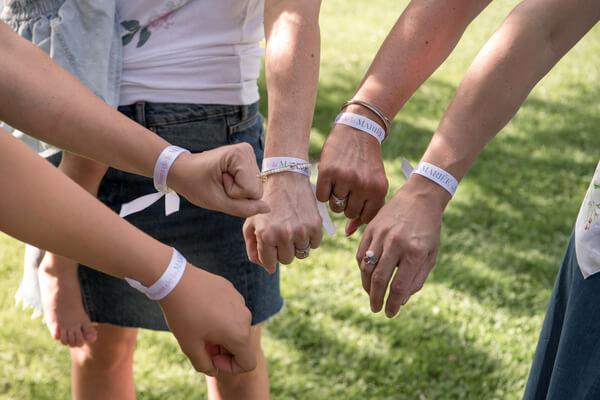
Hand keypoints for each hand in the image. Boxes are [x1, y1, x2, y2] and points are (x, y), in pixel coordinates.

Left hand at [159, 265, 254, 374]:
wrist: (176, 280)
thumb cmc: (183, 315)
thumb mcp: (190, 346)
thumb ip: (204, 365)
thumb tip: (213, 369)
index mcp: (238, 335)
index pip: (248, 363)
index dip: (230, 367)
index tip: (211, 357)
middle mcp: (245, 318)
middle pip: (241, 344)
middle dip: (224, 349)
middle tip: (201, 342)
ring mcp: (240, 302)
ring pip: (236, 326)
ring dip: (222, 332)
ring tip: (200, 326)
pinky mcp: (232, 291)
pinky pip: (232, 310)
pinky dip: (221, 316)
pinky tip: (201, 310)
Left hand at [168, 143, 269, 217]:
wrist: (182, 170)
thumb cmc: (194, 184)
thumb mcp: (216, 201)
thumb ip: (243, 208)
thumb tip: (267, 208)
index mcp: (240, 154)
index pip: (253, 191)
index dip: (234, 194)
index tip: (217, 182)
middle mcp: (248, 151)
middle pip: (256, 190)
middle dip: (237, 193)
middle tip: (218, 183)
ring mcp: (249, 155)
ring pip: (255, 189)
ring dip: (237, 191)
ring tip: (220, 181)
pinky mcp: (247, 161)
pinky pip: (251, 185)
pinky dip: (238, 188)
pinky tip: (225, 179)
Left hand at [243, 172, 322, 272]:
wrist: (286, 179)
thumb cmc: (266, 203)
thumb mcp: (251, 222)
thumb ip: (253, 248)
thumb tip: (268, 269)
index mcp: (266, 234)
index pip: (270, 263)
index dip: (270, 257)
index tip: (271, 246)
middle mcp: (283, 234)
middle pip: (287, 260)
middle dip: (283, 250)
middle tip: (281, 234)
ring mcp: (301, 230)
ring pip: (302, 253)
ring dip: (297, 244)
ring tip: (292, 227)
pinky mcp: (315, 225)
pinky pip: (314, 244)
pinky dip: (309, 238)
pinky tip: (302, 223)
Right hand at [316, 114, 387, 235]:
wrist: (358, 130)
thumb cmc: (367, 162)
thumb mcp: (374, 184)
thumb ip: (366, 209)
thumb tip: (349, 233)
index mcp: (378, 190)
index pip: (364, 218)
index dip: (358, 210)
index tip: (357, 198)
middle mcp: (363, 185)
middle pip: (348, 213)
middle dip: (346, 203)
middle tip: (348, 187)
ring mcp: (345, 178)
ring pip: (335, 207)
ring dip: (335, 197)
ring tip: (340, 182)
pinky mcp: (328, 172)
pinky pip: (322, 197)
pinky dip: (323, 191)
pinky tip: (330, 179)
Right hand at [356, 175, 449, 316]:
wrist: (419, 198)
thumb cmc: (428, 229)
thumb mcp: (431, 254)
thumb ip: (417, 278)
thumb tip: (402, 300)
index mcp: (415, 251)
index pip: (399, 286)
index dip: (393, 303)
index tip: (390, 313)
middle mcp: (396, 243)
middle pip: (380, 279)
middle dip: (376, 298)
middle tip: (376, 309)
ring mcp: (381, 235)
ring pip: (367, 268)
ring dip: (367, 286)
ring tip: (371, 295)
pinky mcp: (371, 229)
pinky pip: (360, 254)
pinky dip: (362, 269)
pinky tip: (367, 277)